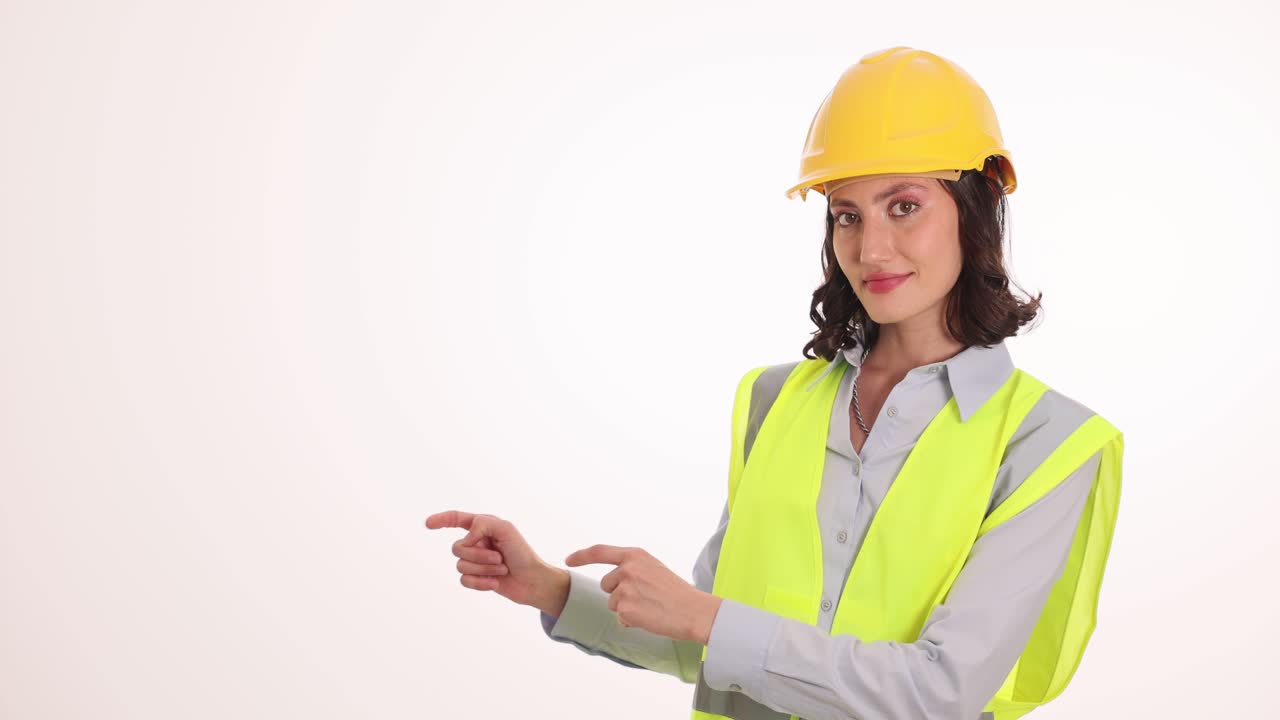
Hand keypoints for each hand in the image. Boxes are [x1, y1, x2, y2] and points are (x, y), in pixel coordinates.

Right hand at [425, 510, 564, 611]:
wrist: (533, 580)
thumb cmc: (522, 552)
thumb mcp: (506, 529)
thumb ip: (482, 524)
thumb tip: (466, 539)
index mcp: (482, 526)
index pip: (456, 519)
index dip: (441, 520)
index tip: (428, 524)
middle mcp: (475, 542)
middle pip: (457, 547)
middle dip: (479, 554)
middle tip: (500, 556)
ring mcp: (474, 561)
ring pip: (460, 565)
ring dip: (483, 568)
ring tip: (501, 568)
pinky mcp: (476, 579)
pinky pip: (464, 581)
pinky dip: (481, 582)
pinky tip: (495, 583)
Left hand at [565, 544, 722, 644]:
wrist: (693, 611)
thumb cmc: (676, 592)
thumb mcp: (653, 569)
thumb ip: (632, 569)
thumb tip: (610, 581)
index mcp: (635, 555)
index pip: (599, 551)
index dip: (581, 555)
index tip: (568, 559)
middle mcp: (627, 568)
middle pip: (606, 584)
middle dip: (619, 593)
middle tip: (646, 597)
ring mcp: (625, 588)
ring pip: (612, 603)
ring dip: (626, 608)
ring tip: (650, 607)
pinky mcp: (625, 608)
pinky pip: (620, 618)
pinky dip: (631, 621)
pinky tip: (649, 617)